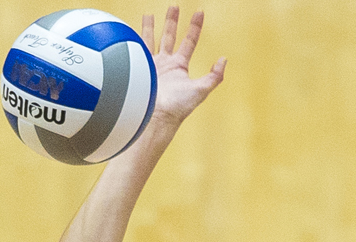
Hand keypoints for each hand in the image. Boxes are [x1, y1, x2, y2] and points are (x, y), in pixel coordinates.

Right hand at [140, 7, 225, 127]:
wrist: (155, 116)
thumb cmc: (177, 107)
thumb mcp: (200, 90)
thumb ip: (214, 76)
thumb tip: (223, 60)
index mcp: (180, 67)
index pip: (189, 41)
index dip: (195, 27)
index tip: (200, 12)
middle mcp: (165, 64)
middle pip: (170, 36)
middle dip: (172, 21)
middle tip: (174, 6)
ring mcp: (150, 65)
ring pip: (151, 40)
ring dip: (151, 27)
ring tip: (149, 14)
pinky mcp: (138, 68)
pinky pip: (136, 49)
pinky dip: (134, 39)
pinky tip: (132, 30)